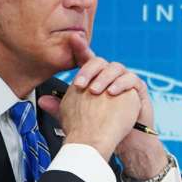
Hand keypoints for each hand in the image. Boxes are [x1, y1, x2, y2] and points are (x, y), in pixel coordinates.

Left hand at [38, 34, 166, 178]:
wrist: (125, 141)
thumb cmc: (104, 127)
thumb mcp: (78, 116)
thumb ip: (61, 107)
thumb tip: (41, 100)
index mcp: (97, 78)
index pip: (88, 61)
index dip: (81, 49)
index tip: (73, 39)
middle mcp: (111, 76)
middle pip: (101, 62)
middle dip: (89, 70)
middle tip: (79, 84)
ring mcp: (126, 81)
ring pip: (116, 68)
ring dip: (104, 78)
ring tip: (95, 91)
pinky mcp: (139, 89)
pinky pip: (132, 79)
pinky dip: (121, 84)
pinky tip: (111, 93)